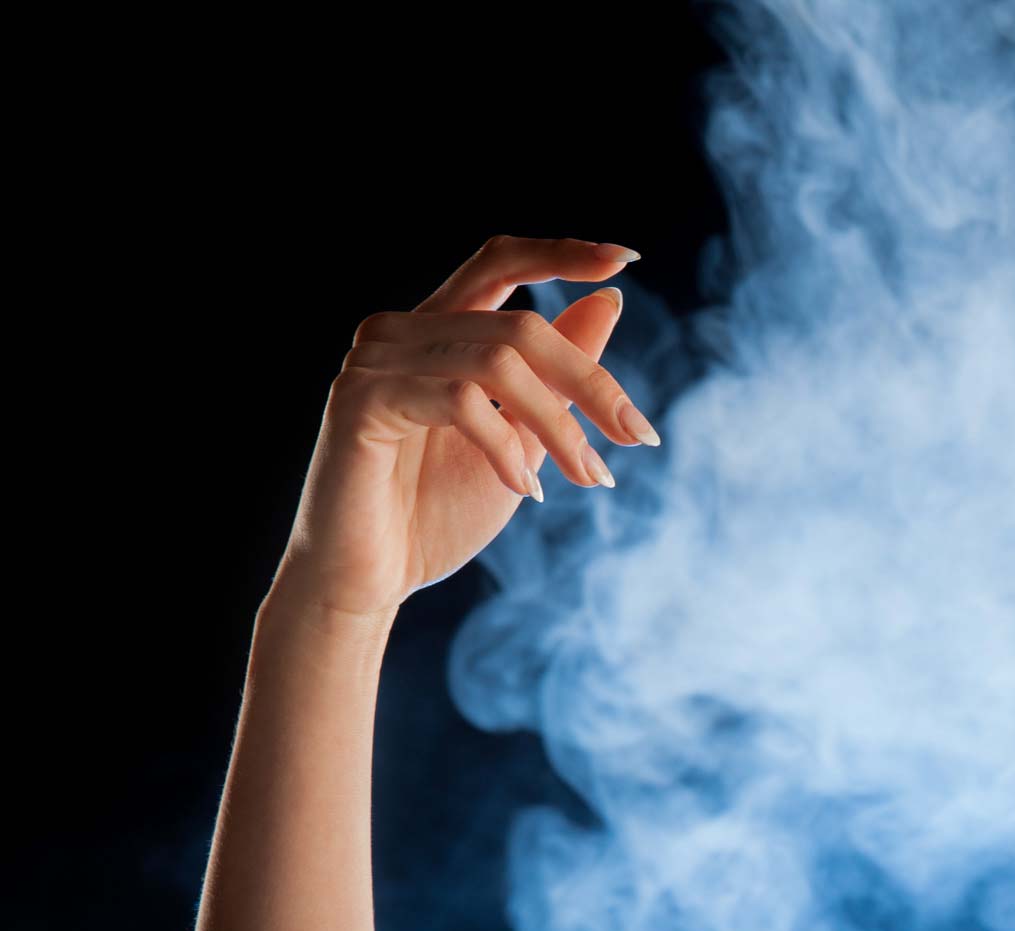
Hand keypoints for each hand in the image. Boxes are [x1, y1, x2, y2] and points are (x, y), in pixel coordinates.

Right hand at [266, 233, 659, 621]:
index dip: (561, 253)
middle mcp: (401, 330)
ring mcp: (376, 360)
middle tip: (640, 436)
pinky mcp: (361, 399)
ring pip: (498, 362)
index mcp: (438, 330)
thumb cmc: (437, 514)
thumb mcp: (523, 439)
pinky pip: (459, 401)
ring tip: (591, 478)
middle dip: (592, 381)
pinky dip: (506, 448)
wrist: (372, 580)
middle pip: (520, 325)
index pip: (500, 262)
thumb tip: (611, 303)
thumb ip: (558, 377)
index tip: (626, 259)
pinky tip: (524, 492)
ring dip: (560, 425)